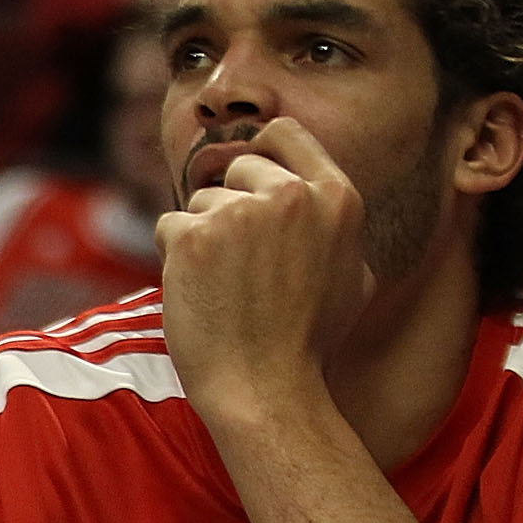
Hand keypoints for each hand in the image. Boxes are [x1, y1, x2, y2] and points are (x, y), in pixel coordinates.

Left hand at [154, 117, 370, 428]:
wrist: (265, 388)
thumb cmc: (307, 342)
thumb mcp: (353, 275)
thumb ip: (334, 226)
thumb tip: (319, 194)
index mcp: (336, 198)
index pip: (284, 133)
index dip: (261, 152)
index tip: (247, 177)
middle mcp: (290, 196)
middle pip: (237, 168)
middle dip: (230, 206)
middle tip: (238, 263)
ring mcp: (240, 213)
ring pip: (200, 202)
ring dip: (202, 237)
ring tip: (225, 288)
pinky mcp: (194, 236)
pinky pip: (169, 227)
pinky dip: (175, 258)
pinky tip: (199, 293)